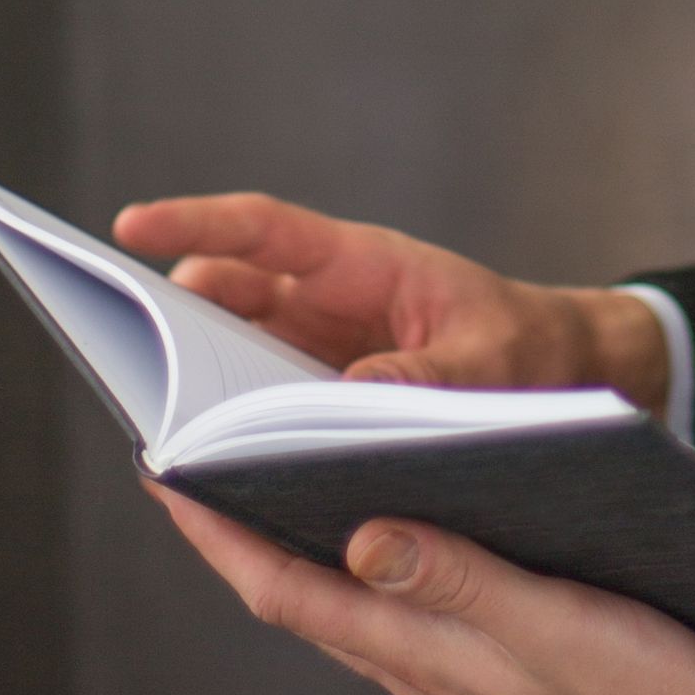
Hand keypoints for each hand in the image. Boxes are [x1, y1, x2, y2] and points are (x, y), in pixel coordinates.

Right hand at [110, 191, 670, 411]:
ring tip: (167, 428)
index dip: (194, 224)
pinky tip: (218, 471)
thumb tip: (348, 397)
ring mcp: (317, 349)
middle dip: (173, 318)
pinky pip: (263, 404)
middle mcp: (327, 301)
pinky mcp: (321, 397)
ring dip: (201, 383)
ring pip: (234, 353)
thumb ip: (428, 377)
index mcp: (364, 265)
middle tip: (131, 355)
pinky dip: (238, 430)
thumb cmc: (533, 350)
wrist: (566, 377)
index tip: (128, 226)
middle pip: (227, 295)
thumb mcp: (494, 362)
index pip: (264, 232)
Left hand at [149, 491, 694, 694]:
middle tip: (197, 468)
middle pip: (300, 598)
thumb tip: (362, 537)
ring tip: (269, 495)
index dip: (218, 534)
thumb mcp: (557, 626)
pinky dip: (367, 579)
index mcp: (426, 657)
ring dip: (297, 555)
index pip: (287, 590)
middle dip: (239, 534)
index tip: (169, 475)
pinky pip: (401, 627)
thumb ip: (461, 582)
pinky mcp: (495, 683)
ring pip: (347, 614)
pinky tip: (387, 551)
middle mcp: (425, 674)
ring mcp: (456, 684)